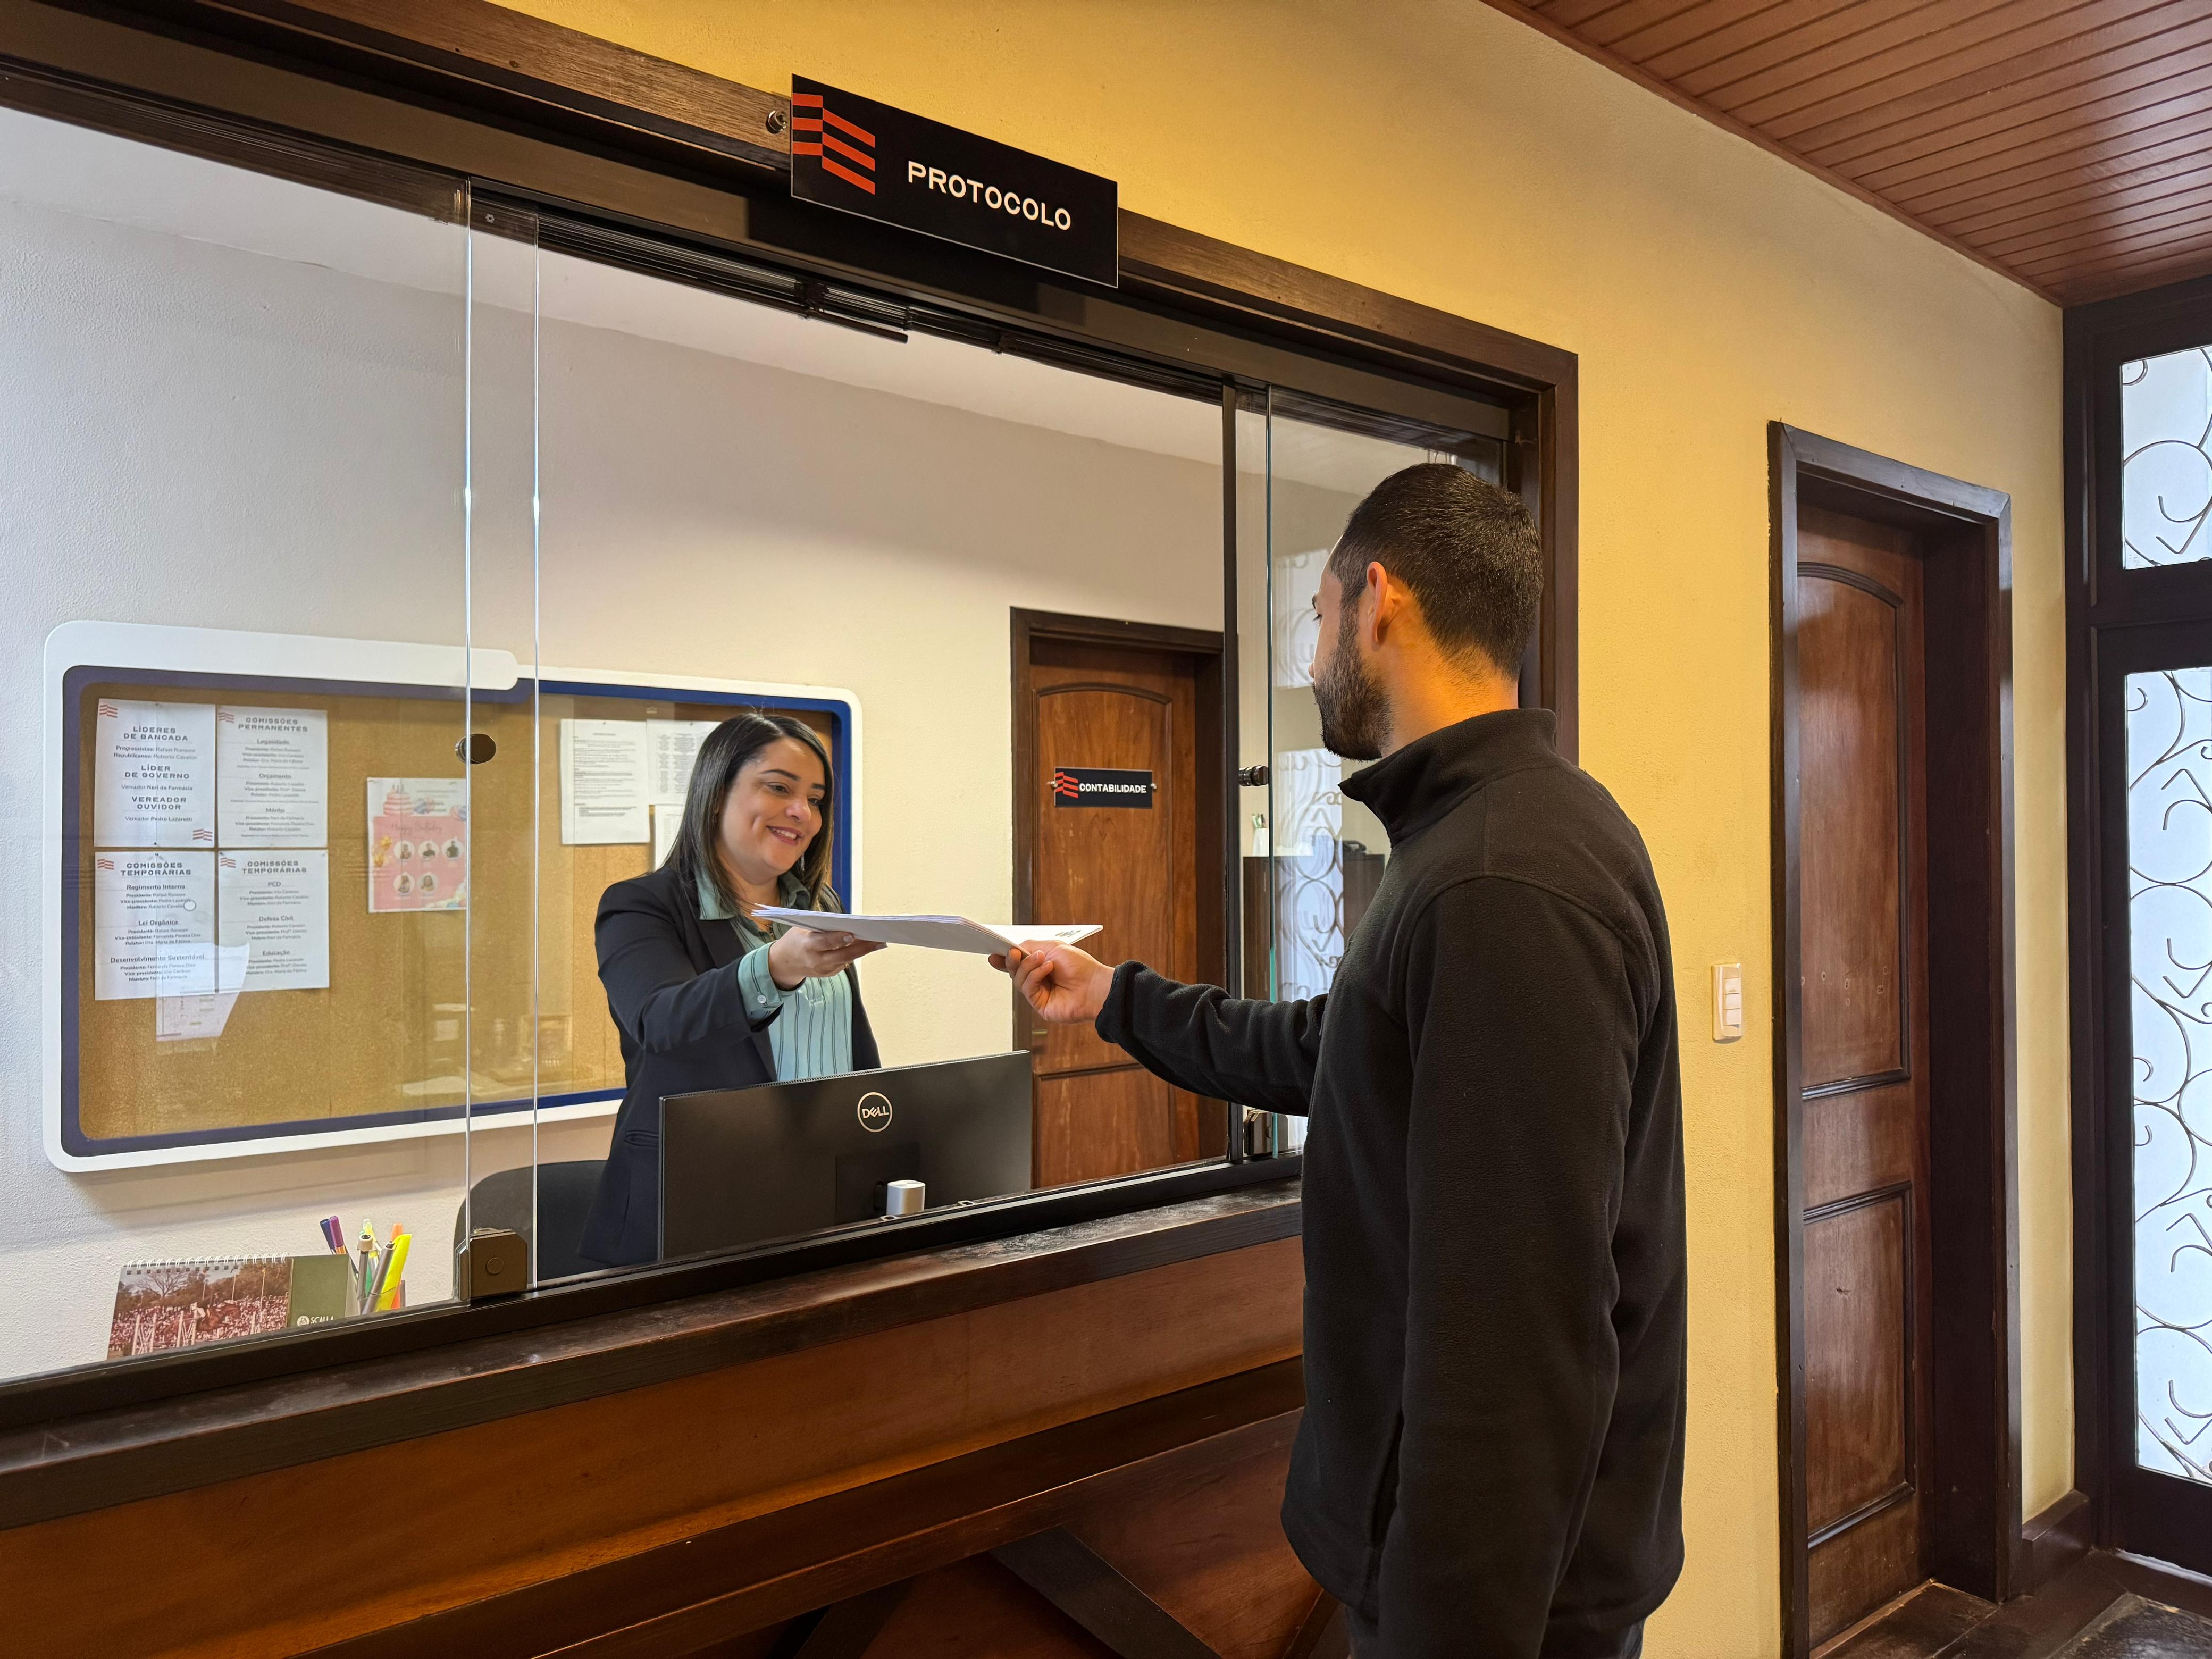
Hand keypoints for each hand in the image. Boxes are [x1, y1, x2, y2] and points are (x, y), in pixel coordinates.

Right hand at [766, 926, 883, 989]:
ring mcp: (823, 970)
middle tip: (877, 939)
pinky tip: (867, 947)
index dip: (839, 939)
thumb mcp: (802, 929)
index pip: (825, 943)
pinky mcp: (829, 973)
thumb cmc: (796, 940)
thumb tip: (845, 923)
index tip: (852, 934)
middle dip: (861, 947)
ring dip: (863, 951)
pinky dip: (855, 954)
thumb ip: (821, 927)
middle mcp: (816, 961)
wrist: (784, 963)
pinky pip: (845, 963)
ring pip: (847, 960)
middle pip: (842, 955)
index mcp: (807, 946)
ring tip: (878, 941)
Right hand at [990, 941, 1113, 1023]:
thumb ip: (1029, 946)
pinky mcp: (1039, 1005)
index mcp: (1042, 964)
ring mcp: (1039, 993)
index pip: (1018, 961)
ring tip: (1042, 959)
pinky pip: (1027, 989)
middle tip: (1013, 953)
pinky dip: (1035, 976)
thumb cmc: (1080, 966)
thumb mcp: (1052, 946)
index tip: (995, 952)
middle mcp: (1039, 979)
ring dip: (1028, 966)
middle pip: (1014, 971)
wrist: (1094, 986)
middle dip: (1012, 960)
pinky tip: (1047, 969)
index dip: (1005, 958)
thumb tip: (1013, 949)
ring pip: (1018, 979)